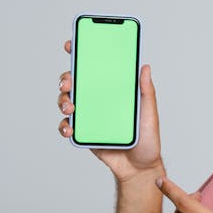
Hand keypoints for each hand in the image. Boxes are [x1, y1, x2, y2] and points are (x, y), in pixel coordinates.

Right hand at [57, 39, 164, 181]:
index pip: (96, 68)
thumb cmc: (147, 139)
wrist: (139, 168)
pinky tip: (70, 128)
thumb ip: (146, 91)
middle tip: (69, 82)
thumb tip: (144, 66)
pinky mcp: (84, 133)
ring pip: (66, 102)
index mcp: (113, 91)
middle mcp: (98, 100)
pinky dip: (64, 126)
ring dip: (63, 101)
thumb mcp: (149, 113)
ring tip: (71, 108)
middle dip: (66, 78)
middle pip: (75, 82)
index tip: (72, 44)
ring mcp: (89, 116)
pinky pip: (67, 127)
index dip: (82, 54)